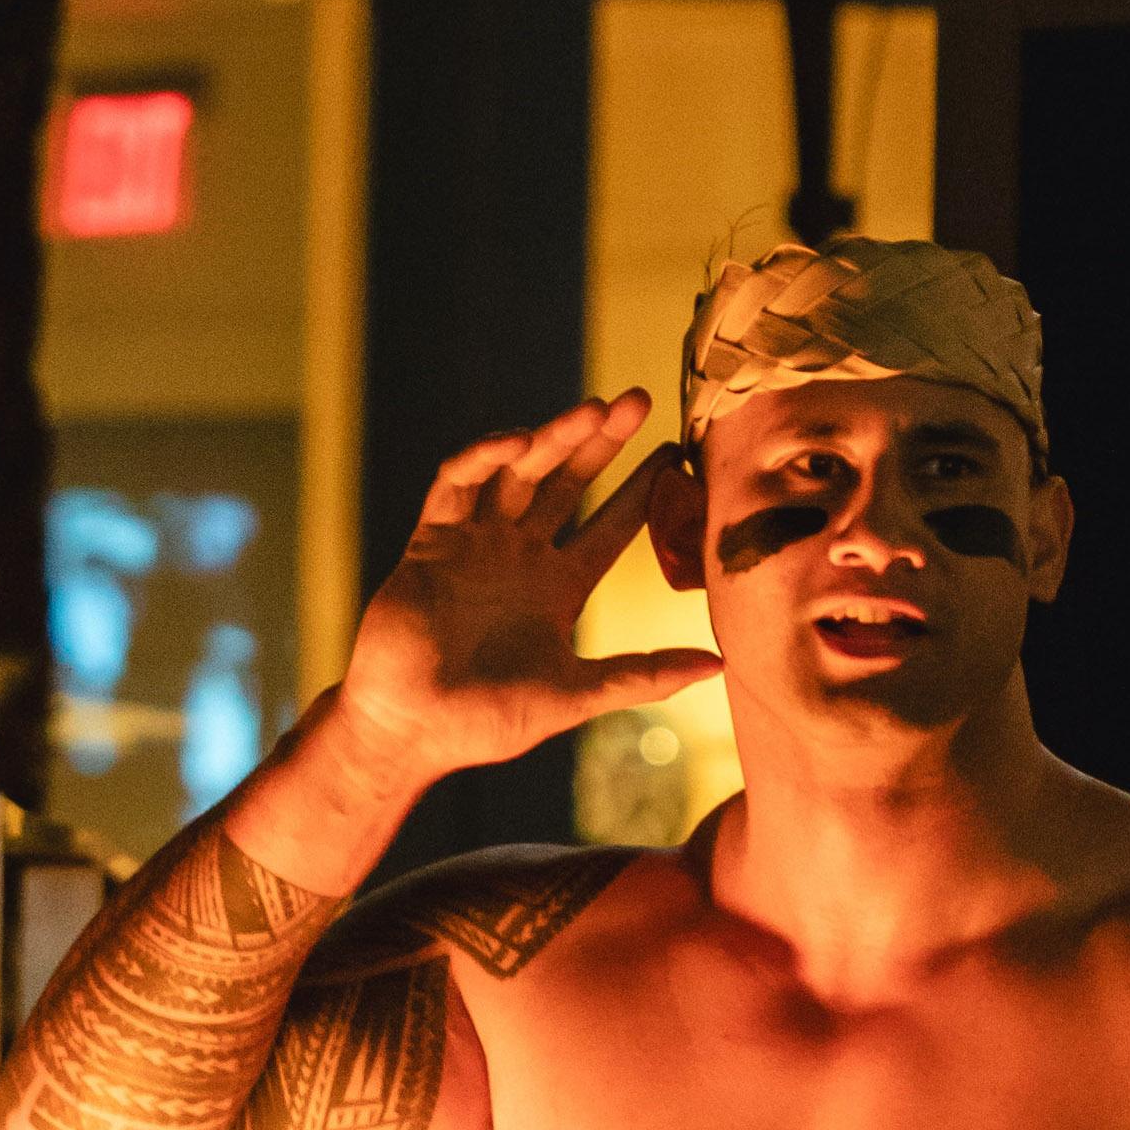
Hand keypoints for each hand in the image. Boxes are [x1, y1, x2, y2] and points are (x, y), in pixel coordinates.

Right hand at [330, 391, 722, 783]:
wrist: (410, 729)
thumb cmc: (487, 722)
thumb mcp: (577, 695)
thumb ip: (643, 675)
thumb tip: (718, 665)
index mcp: (557, 589)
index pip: (609, 527)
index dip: (643, 491)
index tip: (677, 454)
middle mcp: (519, 556)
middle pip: (568, 483)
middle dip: (601, 442)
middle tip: (638, 400)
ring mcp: (475, 544)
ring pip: (519, 472)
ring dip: (553, 438)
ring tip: (593, 410)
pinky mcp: (431, 541)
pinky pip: (456, 484)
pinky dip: (482, 459)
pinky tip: (517, 442)